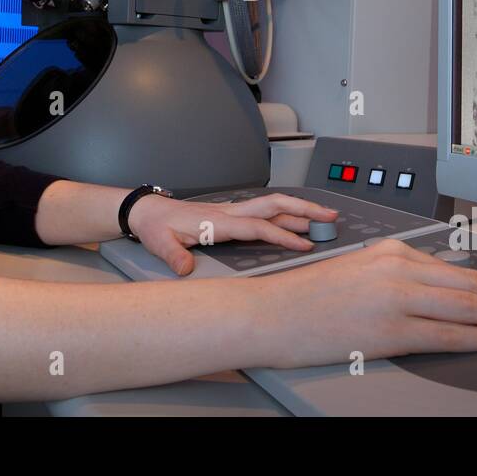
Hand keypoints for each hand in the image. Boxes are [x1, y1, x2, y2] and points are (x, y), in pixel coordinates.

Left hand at [127, 191, 338, 276]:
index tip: (304, 245)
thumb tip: (186, 270)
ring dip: (298, 211)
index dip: (282, 236)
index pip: (257, 227)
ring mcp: (231, 211)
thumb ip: (174, 257)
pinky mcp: (230, 214)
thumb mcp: (160, 244)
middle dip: (304, 210)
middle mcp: (229, 213)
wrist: (147, 211)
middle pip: (274, 205)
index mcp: (217, 221)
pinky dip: (284, 213)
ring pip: (272, 206)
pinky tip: (294, 220)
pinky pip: (263, 211)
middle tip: (329, 217)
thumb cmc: (156, 226)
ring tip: (323, 219)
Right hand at [254, 238, 476, 366]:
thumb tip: (441, 294)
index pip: (462, 270)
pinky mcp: (389, 329)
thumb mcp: (359, 275)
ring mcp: (396, 298)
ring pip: (471, 305)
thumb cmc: (307, 300)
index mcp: (393, 252)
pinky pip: (448, 333)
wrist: (269, 314)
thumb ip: (400, 280)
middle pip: (475, 284)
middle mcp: (399, 268)